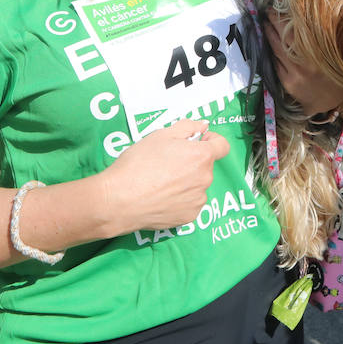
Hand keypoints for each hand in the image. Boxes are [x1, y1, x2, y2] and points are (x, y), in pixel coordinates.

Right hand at [101, 119, 229, 230]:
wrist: (120, 200)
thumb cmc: (138, 164)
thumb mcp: (160, 135)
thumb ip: (187, 126)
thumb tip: (203, 126)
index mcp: (202, 156)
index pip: (222, 145)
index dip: (211, 140)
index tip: (198, 141)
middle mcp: (205, 179)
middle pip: (206, 166)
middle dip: (192, 161)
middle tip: (167, 162)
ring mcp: (198, 200)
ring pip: (197, 185)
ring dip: (186, 181)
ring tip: (160, 182)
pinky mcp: (189, 217)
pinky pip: (190, 203)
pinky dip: (180, 199)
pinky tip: (161, 197)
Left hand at [265, 11, 342, 115]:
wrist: (328, 101)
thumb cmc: (332, 73)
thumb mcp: (331, 54)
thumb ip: (319, 38)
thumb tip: (303, 16)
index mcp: (320, 52)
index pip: (300, 29)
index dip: (286, 16)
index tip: (278, 5)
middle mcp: (308, 62)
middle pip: (286, 37)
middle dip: (274, 22)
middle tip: (267, 10)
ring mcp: (297, 73)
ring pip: (278, 49)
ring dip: (269, 34)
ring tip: (265, 23)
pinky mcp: (288, 82)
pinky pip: (276, 63)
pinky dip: (271, 51)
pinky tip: (268, 42)